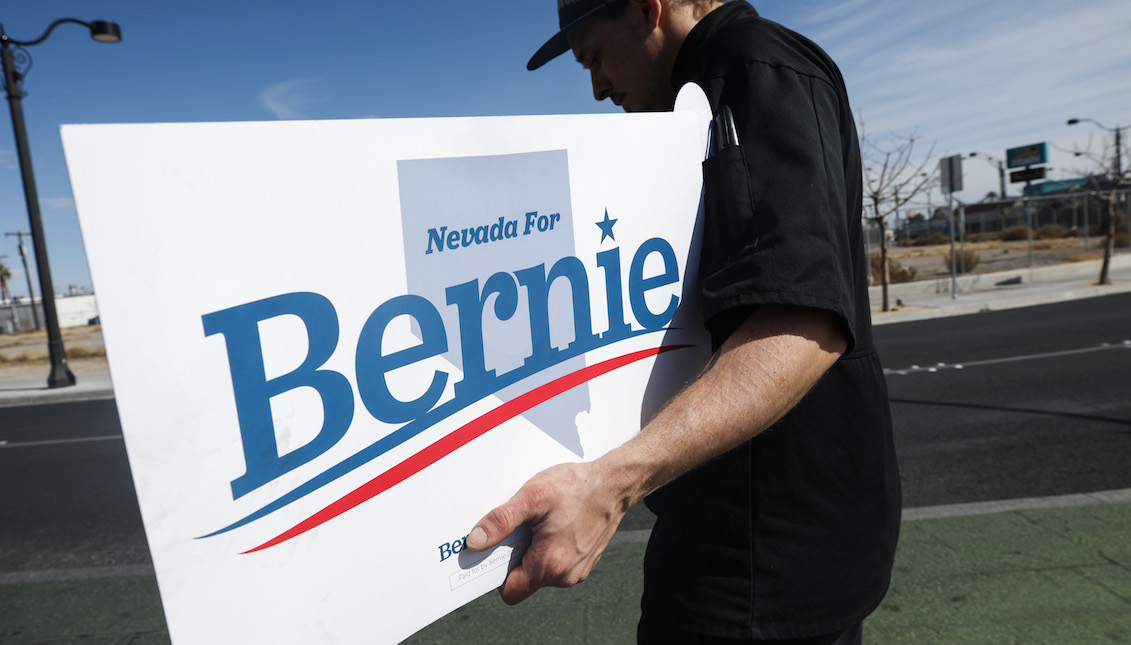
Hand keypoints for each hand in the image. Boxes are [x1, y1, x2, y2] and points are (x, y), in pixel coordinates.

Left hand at [465, 460, 629, 604]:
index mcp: (549, 565)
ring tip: (540, 523)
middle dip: (516, 557)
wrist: (614, 484)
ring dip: (534, 552)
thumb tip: (474, 542)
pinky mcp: (585, 562)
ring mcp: (577, 571)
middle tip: (520, 528)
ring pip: (541, 572)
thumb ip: (501, 521)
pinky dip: (550, 549)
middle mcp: (565, 576)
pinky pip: (557, 564)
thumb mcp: (532, 497)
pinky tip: (555, 525)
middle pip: (525, 580)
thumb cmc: (577, 487)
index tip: (495, 550)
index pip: (509, 591)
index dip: (497, 573)